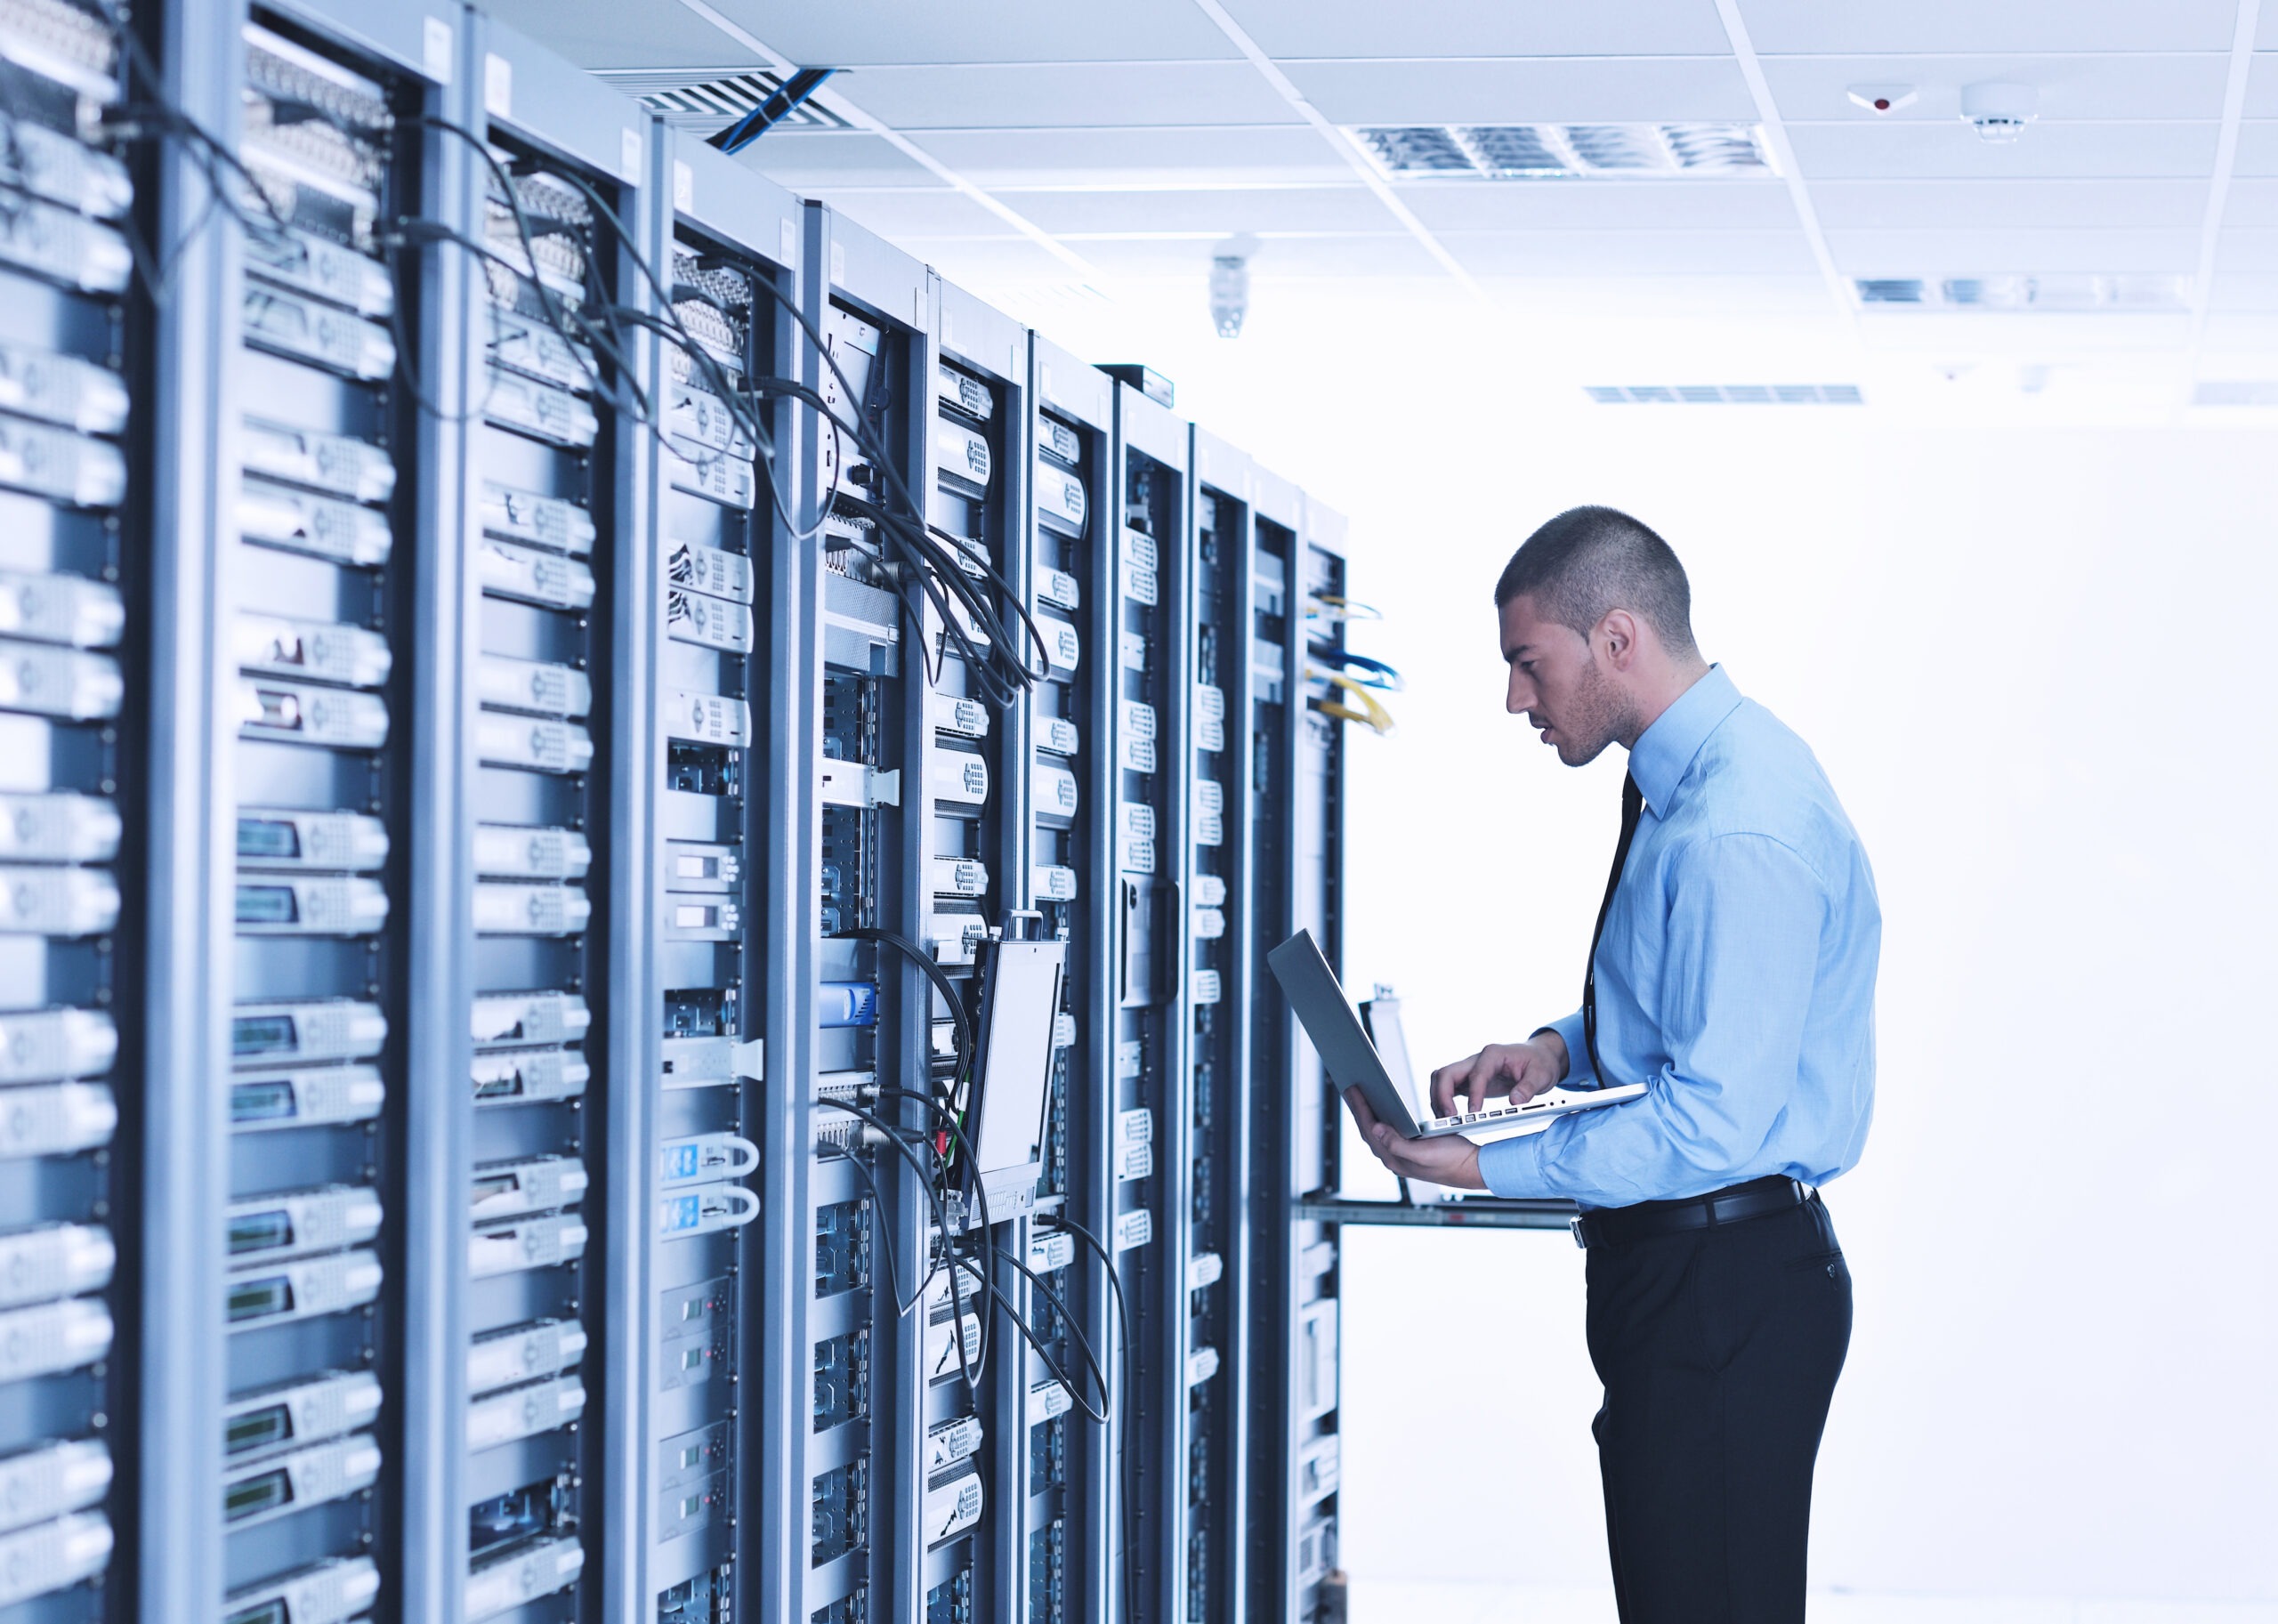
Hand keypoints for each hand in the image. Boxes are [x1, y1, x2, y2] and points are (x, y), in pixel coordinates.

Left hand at [1345, 1088, 1486, 1189]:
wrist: (1471, 1169)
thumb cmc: (1452, 1160)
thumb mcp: (1425, 1152)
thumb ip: (1397, 1144)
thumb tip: (1376, 1129)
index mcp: (1394, 1159)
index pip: (1370, 1129)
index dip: (1360, 1108)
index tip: (1352, 1089)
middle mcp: (1394, 1158)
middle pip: (1368, 1130)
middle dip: (1358, 1108)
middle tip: (1349, 1088)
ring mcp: (1400, 1155)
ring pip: (1376, 1132)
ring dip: (1366, 1113)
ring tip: (1359, 1096)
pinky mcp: (1408, 1151)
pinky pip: (1386, 1132)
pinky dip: (1379, 1118)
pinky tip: (1379, 1110)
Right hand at [1429, 1032, 1567, 1117]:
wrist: (1538, 1057)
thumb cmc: (1539, 1063)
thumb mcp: (1541, 1075)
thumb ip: (1528, 1088)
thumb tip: (1515, 1102)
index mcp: (1493, 1054)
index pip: (1476, 1074)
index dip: (1473, 1094)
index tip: (1473, 1114)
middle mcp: (1476, 1060)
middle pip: (1446, 1073)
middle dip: (1442, 1096)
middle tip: (1448, 1119)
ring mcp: (1470, 1069)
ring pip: (1442, 1080)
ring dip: (1438, 1099)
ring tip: (1445, 1121)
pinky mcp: (1468, 1080)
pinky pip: (1448, 1088)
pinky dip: (1443, 1101)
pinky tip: (1448, 1117)